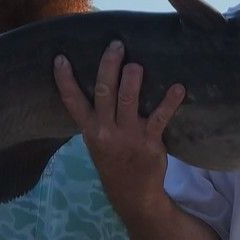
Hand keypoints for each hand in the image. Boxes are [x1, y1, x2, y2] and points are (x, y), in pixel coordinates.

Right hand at [53, 40, 185, 213]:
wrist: (134, 194)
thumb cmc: (115, 161)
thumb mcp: (97, 142)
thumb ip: (98, 116)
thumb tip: (105, 81)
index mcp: (90, 130)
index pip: (73, 102)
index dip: (65, 80)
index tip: (61, 58)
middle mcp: (105, 131)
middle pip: (103, 92)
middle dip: (108, 66)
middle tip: (116, 45)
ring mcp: (128, 136)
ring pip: (128, 101)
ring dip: (132, 79)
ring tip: (136, 64)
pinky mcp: (149, 141)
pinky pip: (160, 117)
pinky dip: (170, 101)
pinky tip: (178, 88)